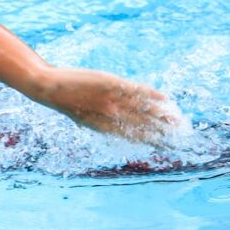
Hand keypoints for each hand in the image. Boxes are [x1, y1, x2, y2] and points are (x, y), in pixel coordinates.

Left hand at [36, 67, 184, 144]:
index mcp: (105, 128)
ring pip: (143, 110)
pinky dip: (150, 95)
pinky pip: (135, 91)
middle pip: (144, 126)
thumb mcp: (85, 117)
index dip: (153, 142)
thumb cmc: (66, 103)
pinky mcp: (110, 84)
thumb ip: (103, 122)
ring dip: (163, 115)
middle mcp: (111, 116)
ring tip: (178, 120)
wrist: (48, 88)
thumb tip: (118, 125)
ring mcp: (112, 100)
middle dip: (163, 131)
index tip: (168, 146)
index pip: (135, 137)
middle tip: (181, 135)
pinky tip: (164, 99)